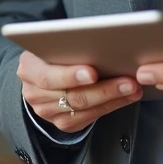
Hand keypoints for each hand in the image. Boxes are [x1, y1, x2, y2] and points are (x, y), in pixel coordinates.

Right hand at [17, 51, 142, 133]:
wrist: (42, 73)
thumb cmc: (54, 52)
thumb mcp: (53, 43)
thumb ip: (69, 44)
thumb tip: (102, 40)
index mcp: (28, 69)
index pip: (48, 76)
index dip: (71, 75)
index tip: (93, 72)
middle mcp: (34, 94)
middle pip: (71, 96)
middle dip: (104, 88)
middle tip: (129, 80)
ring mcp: (48, 112)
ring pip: (83, 108)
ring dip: (113, 98)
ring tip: (134, 87)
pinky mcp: (63, 123)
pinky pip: (89, 118)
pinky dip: (112, 106)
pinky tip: (128, 96)